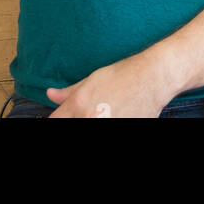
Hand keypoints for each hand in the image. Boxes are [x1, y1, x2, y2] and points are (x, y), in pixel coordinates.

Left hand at [46, 49, 174, 117]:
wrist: (153, 78)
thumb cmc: (123, 74)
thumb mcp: (93, 79)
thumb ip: (69, 92)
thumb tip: (50, 94)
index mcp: (79, 104)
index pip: (55, 120)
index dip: (59, 118)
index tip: (67, 116)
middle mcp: (89, 118)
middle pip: (72, 125)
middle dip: (78, 118)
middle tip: (91, 111)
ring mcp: (108, 125)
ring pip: (90, 126)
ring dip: (96, 119)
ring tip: (109, 111)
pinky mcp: (122, 129)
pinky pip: (111, 128)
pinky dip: (112, 121)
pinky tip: (118, 115)